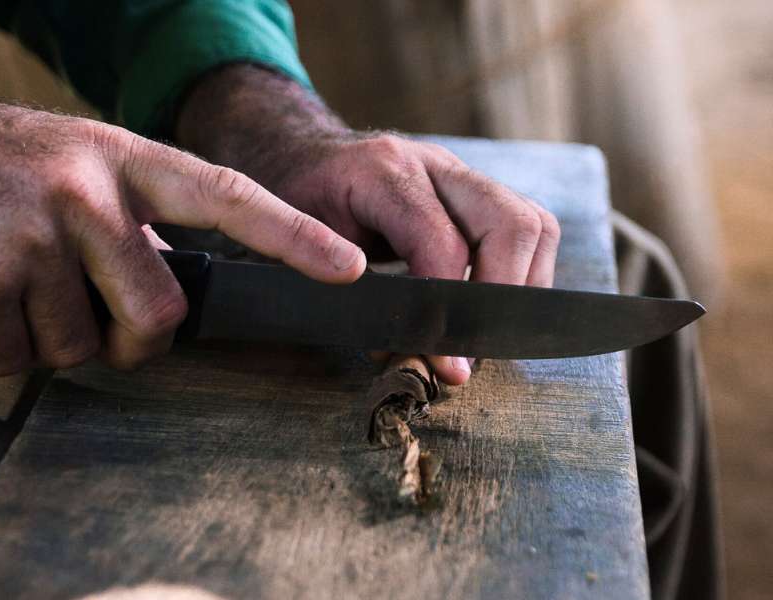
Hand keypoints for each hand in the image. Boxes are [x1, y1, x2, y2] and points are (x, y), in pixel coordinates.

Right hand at [0, 99, 364, 374]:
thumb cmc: (18, 170)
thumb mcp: (93, 170)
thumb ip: (146, 224)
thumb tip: (180, 305)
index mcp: (130, 162)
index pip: (229, 199)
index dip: (294, 236)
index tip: (351, 268)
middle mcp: (87, 193)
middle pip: (159, 317)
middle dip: (133, 337)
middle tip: (96, 307)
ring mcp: (31, 233)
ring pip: (81, 347)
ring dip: (58, 336)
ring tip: (26, 284)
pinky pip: (16, 360)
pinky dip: (1, 347)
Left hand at [175, 65, 560, 384]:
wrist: (305, 159)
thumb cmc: (298, 204)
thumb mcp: (300, 245)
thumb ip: (353, 296)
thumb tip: (411, 356)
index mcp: (381, 172)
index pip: (442, 242)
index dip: (448, 306)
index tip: (447, 359)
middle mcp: (433, 165)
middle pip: (511, 222)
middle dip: (503, 295)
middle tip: (476, 346)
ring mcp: (459, 175)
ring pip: (532, 223)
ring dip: (521, 286)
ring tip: (484, 331)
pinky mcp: (474, 192)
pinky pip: (527, 228)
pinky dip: (520, 274)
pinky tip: (487, 305)